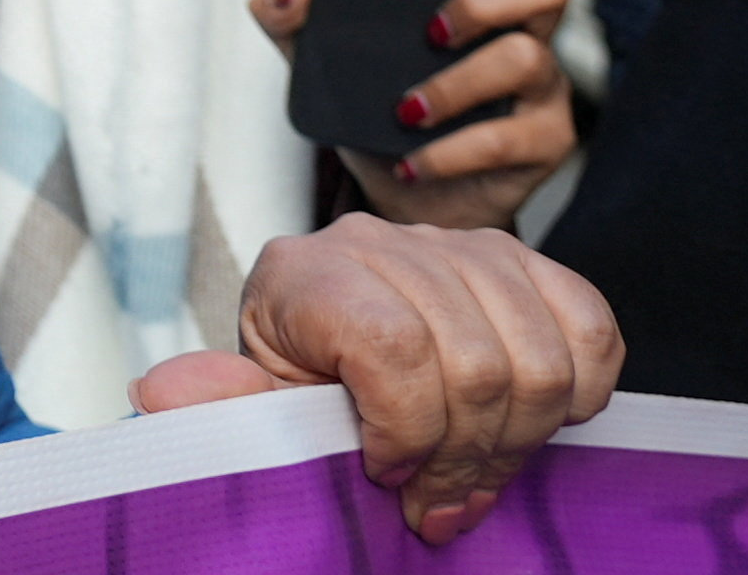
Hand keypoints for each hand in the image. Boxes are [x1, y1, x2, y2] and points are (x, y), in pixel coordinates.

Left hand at [135, 213, 621, 544]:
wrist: (338, 350)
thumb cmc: (300, 389)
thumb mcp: (255, 407)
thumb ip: (222, 407)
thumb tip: (158, 396)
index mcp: (305, 273)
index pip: (390, 346)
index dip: (406, 429)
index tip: (386, 476)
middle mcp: (382, 243)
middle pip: (475, 362)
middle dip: (463, 457)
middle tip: (438, 504)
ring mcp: (460, 244)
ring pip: (539, 354)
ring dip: (518, 440)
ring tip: (475, 477)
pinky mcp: (524, 261)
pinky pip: (589, 325)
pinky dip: (579, 391)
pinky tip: (531, 425)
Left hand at [251, 0, 573, 229]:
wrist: (401, 194)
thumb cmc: (373, 109)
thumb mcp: (319, 58)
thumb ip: (289, 16)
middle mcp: (525, 32)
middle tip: (431, 29)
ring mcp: (542, 88)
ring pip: (525, 58)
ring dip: (456, 84)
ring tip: (406, 109)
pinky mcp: (543, 143)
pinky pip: (507, 137)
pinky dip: (449, 150)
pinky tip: (414, 161)